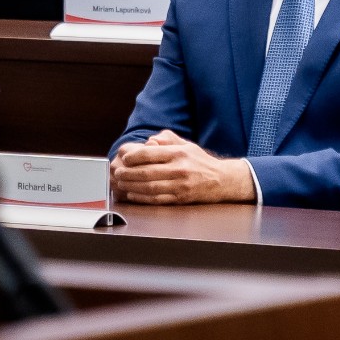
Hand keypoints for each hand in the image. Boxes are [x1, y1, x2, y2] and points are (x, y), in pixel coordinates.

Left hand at [111, 131, 253, 203]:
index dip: (134, 157)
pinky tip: (132, 194)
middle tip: (118, 173)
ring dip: (132, 186)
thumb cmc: (199, 161)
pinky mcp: (180, 198)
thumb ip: (166, 139)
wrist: (221, 180)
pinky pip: (157, 199)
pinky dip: (142, 198)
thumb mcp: (186, 144)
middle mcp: (179, 169)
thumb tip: (149, 141)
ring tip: (121, 183)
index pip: (150, 154)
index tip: (124, 158)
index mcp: (179, 153)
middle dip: (128, 173)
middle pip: (147, 172)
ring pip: (150, 187)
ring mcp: (180, 186)